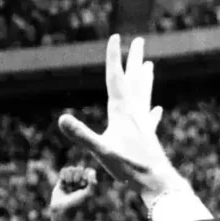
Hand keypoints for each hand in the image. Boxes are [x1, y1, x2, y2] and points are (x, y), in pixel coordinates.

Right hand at [49, 165, 96, 219]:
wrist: (61, 208)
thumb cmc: (76, 203)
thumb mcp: (87, 194)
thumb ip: (92, 183)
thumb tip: (91, 172)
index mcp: (88, 184)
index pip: (90, 171)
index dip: (86, 174)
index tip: (83, 183)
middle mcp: (80, 180)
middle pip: (80, 168)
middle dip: (76, 178)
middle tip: (74, 188)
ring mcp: (71, 179)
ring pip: (71, 169)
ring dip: (69, 179)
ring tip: (68, 188)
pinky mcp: (62, 180)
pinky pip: (63, 170)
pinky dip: (63, 177)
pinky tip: (62, 185)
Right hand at [58, 34, 184, 199]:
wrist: (157, 183)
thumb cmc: (129, 167)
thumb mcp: (101, 151)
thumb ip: (82, 134)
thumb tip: (61, 118)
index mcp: (121, 112)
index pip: (115, 78)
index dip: (114, 57)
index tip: (115, 37)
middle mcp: (134, 113)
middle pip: (134, 80)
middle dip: (134, 60)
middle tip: (139, 41)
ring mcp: (143, 124)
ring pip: (144, 95)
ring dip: (145, 79)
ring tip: (149, 65)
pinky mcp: (148, 137)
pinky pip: (150, 118)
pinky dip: (153, 111)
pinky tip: (158, 108)